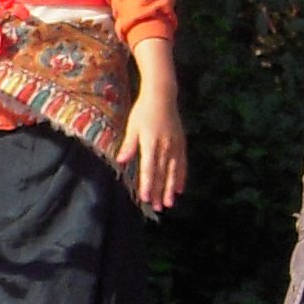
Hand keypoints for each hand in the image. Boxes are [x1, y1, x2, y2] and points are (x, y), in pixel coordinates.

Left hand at [115, 49, 186, 210]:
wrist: (162, 96)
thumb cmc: (143, 111)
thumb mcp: (132, 126)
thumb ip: (129, 145)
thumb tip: (121, 161)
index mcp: (150, 142)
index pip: (149, 167)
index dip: (147, 183)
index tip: (145, 197)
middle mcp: (165, 146)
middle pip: (161, 173)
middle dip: (159, 191)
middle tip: (157, 207)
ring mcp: (175, 145)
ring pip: (173, 171)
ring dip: (171, 189)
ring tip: (169, 203)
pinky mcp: (181, 144)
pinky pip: (182, 164)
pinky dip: (181, 177)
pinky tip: (180, 189)